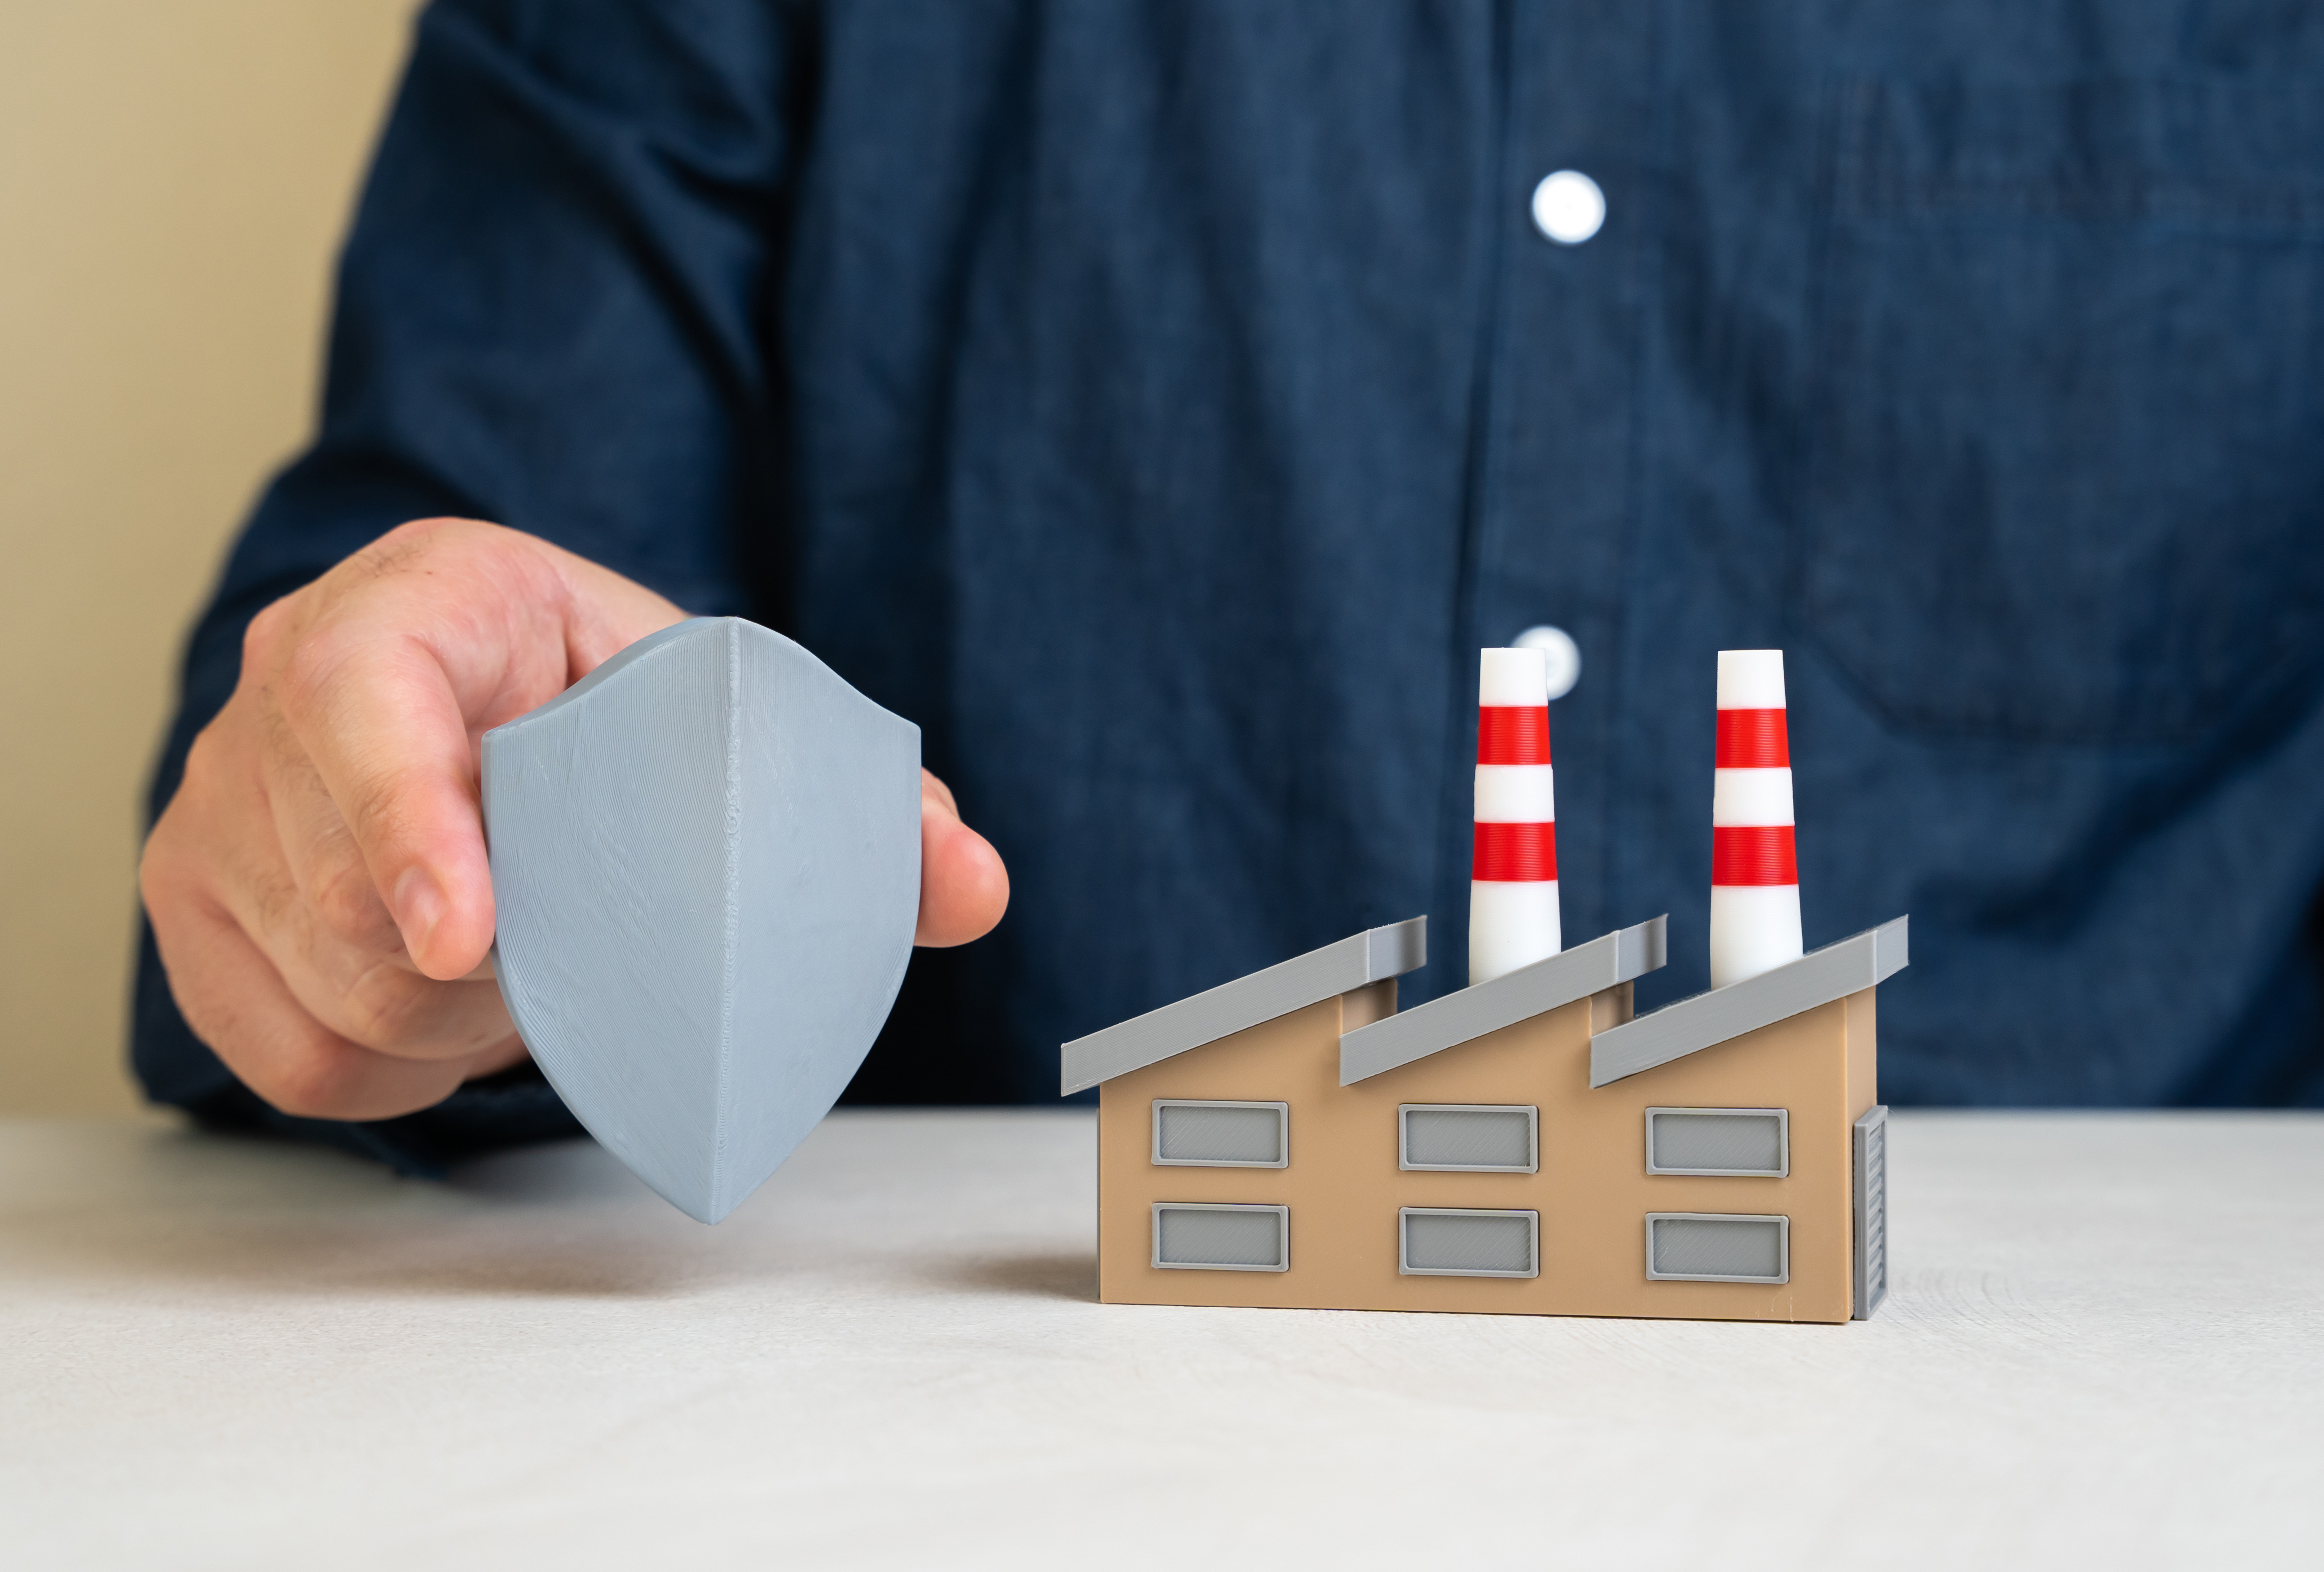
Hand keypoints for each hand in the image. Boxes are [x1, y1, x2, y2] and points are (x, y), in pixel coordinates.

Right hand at [140, 519, 1007, 1122]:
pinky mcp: (195, 910)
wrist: (485, 693)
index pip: (363, 707)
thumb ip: (852, 797)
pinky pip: (289, 1053)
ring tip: (534, 969)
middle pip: (355, 898)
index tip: (475, 932)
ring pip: (329, 990)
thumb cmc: (613, 705)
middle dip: (497, 969)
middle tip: (586, 952)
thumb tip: (975, 886)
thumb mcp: (727, 713)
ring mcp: (214, 806)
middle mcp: (279, 689)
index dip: (410, 823)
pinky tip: (459, 1009)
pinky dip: (391, 1064)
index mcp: (417, 602)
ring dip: (456, 1022)